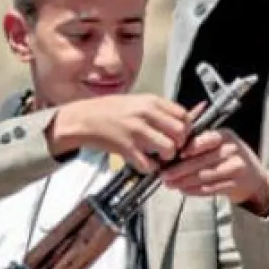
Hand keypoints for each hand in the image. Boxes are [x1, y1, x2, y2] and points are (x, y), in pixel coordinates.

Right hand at [48, 94, 190, 173]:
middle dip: (178, 144)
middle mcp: (146, 114)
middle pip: (180, 132)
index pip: (184, 115)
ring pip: (169, 149)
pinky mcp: (126, 148)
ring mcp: (136, 131)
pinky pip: (148, 164)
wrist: (83, 118)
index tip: (179, 134)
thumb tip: (180, 120)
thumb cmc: (108, 110)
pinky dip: (148, 167)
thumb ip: (157, 110)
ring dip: (166, 157)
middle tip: (169, 147)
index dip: (185, 128)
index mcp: (151, 101)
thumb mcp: (136, 102)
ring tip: (157, 156)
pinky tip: (142, 162)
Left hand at [159, 129, 268, 215]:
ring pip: (204, 176)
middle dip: (179, 169)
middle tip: (164, 175)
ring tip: (170, 184)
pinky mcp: (235, 185)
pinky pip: (210, 189)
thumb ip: (200, 142)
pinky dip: (195, 191)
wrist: (255, 178)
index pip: (205, 140)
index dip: (189, 149)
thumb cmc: (230, 157)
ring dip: (184, 182)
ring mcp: (235, 168)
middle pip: (201, 161)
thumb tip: (173, 149)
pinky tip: (184, 190)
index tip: (174, 156)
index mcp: (225, 135)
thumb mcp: (220, 143)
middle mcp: (232, 150)